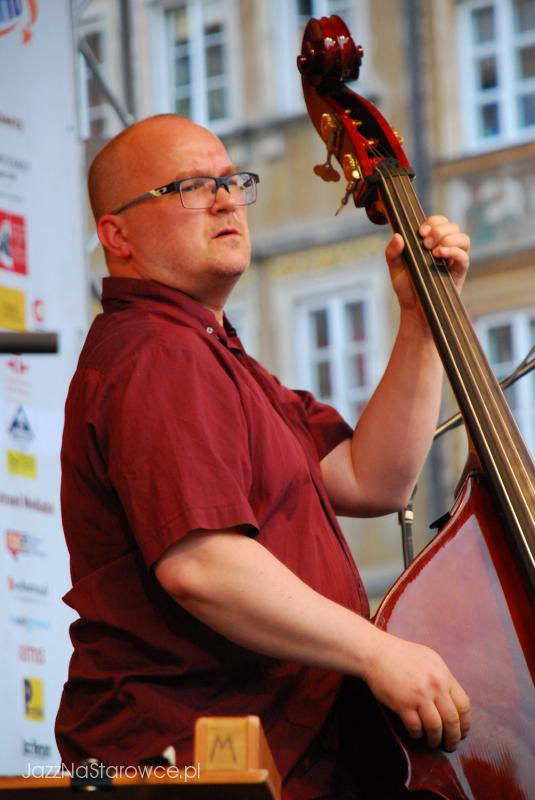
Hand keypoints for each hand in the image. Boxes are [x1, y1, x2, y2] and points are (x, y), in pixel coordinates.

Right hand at [363, 630, 470, 750]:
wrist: (375, 652)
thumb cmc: (401, 654)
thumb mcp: (429, 659)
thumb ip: (442, 677)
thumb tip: (452, 700)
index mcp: (443, 674)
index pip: (463, 704)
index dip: (464, 723)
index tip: (461, 732)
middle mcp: (434, 685)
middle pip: (452, 720)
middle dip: (453, 737)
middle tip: (450, 745)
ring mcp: (418, 695)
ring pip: (435, 727)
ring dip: (435, 740)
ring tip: (432, 743)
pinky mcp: (402, 704)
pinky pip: (415, 727)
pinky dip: (417, 735)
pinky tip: (416, 735)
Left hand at [386, 215, 469, 313]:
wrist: (414, 309)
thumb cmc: (407, 288)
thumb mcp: (395, 268)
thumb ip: (392, 252)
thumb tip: (397, 236)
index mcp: (431, 242)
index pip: (439, 221)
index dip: (432, 222)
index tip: (421, 232)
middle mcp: (445, 248)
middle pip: (452, 226)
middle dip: (439, 230)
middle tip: (426, 243)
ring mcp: (453, 259)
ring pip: (463, 238)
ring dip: (448, 239)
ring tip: (433, 251)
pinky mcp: (459, 272)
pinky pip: (464, 256)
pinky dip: (454, 251)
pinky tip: (440, 255)